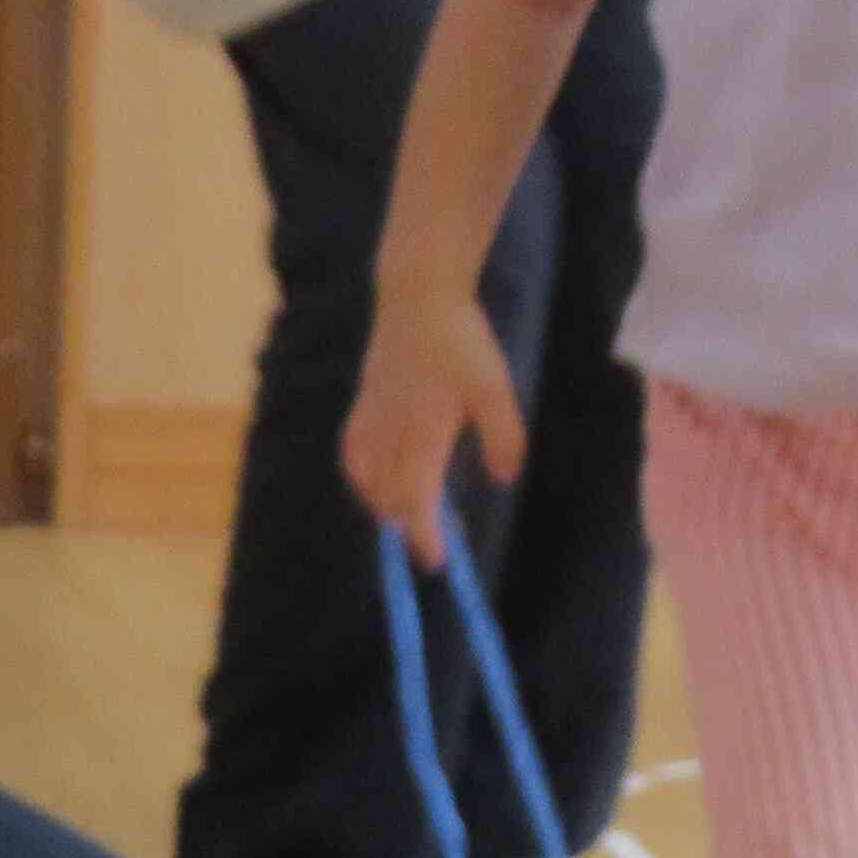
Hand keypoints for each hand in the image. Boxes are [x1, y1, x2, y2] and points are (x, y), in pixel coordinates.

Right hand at [342, 287, 524, 569]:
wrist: (418, 296)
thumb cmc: (462, 343)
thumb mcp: (496, 391)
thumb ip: (503, 439)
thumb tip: (504, 479)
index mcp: (420, 438)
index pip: (415, 505)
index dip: (424, 537)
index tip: (438, 560)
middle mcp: (388, 435)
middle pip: (390, 499)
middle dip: (410, 527)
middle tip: (437, 540)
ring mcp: (370, 418)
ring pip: (367, 480)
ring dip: (385, 505)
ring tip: (408, 515)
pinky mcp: (364, 401)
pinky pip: (354, 453)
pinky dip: (363, 476)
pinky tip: (376, 477)